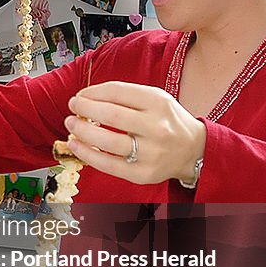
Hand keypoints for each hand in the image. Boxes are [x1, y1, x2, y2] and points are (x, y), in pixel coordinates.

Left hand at [64, 81, 206, 185]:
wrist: (194, 150)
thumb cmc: (166, 121)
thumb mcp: (155, 99)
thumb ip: (125, 96)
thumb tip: (86, 97)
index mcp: (159, 103)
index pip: (117, 92)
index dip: (93, 92)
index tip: (80, 95)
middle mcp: (158, 127)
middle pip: (111, 116)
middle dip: (85, 109)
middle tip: (72, 107)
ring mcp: (152, 153)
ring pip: (108, 142)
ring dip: (82, 132)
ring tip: (71, 124)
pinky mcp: (144, 174)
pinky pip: (109, 165)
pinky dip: (87, 155)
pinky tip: (76, 145)